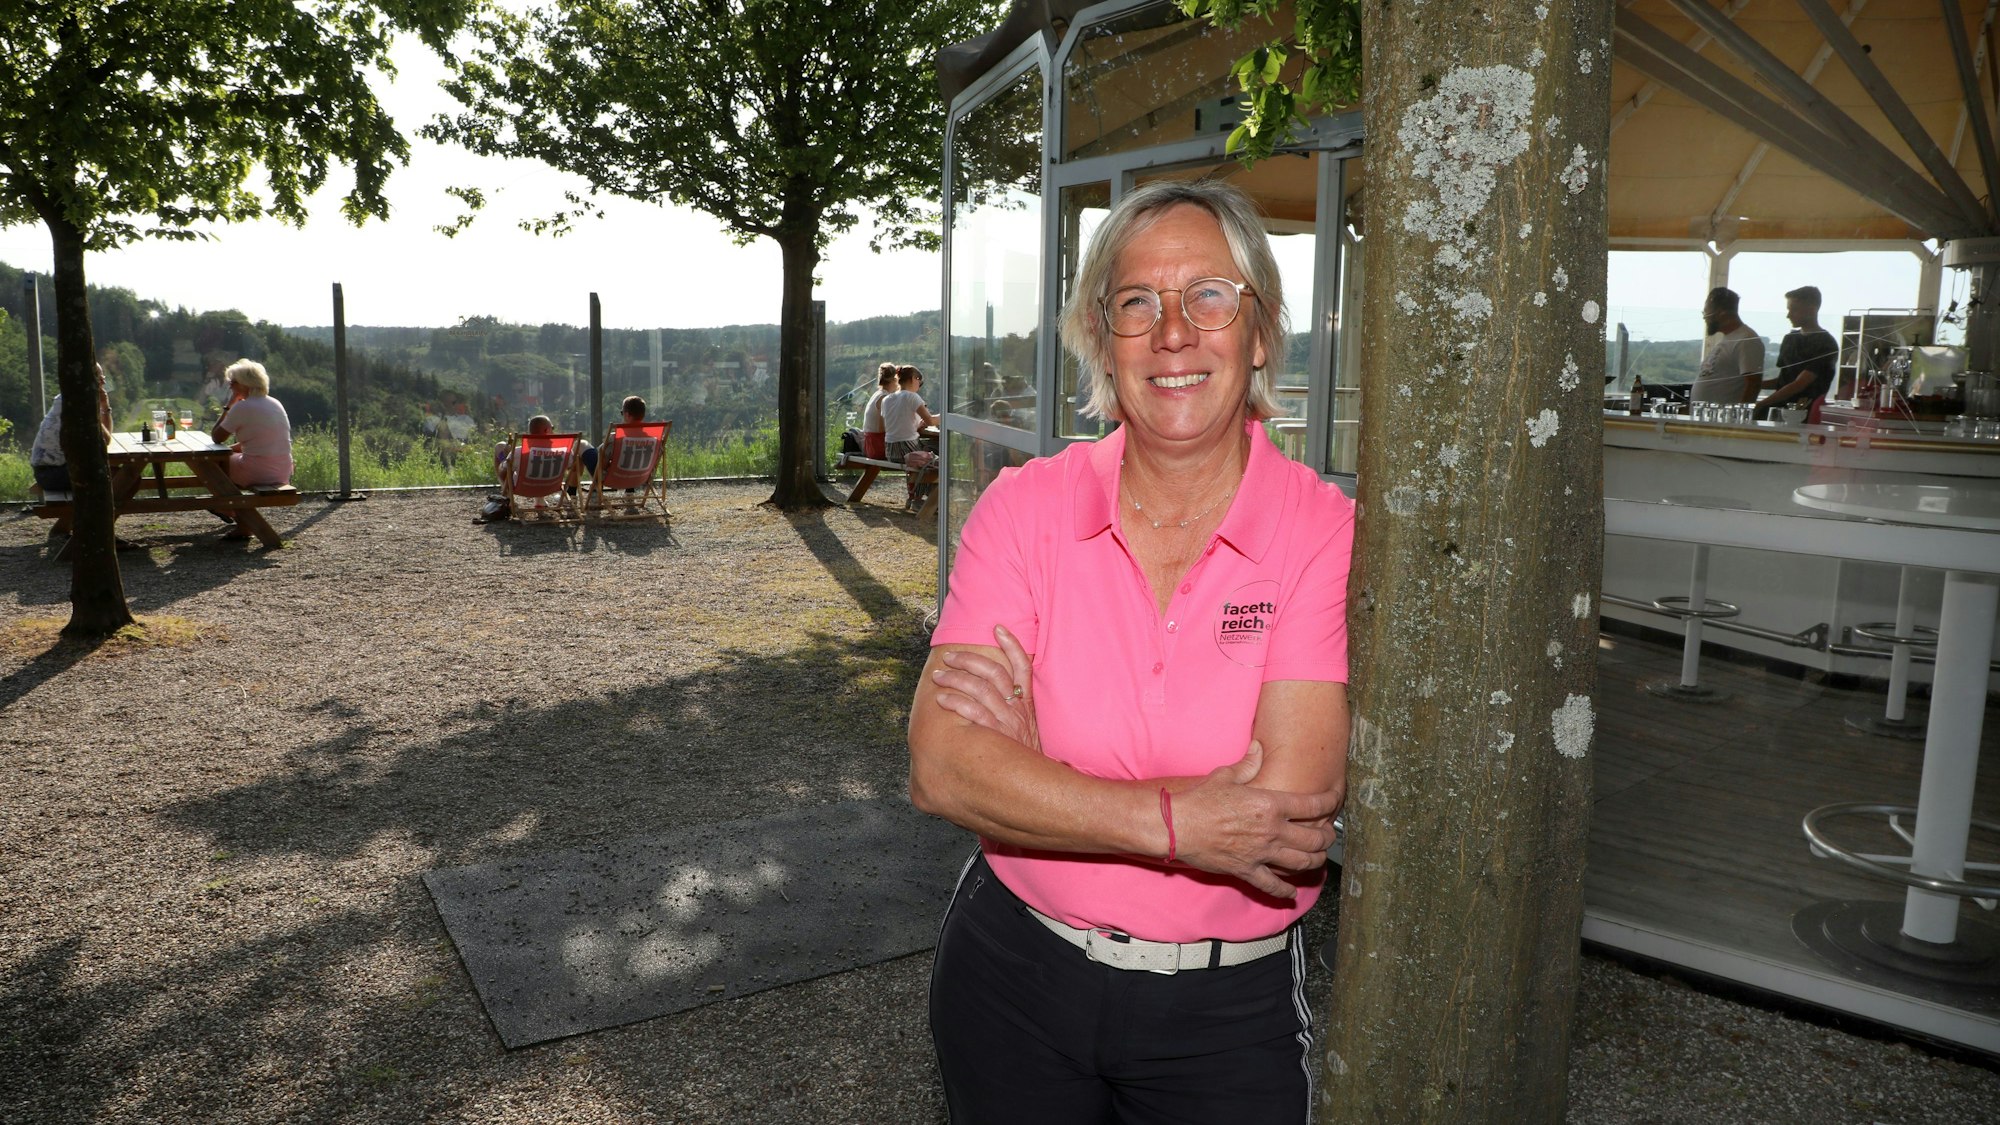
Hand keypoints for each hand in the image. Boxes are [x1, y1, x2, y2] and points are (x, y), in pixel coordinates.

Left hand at [929, 625, 1038, 753]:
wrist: (1036, 784)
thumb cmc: (1024, 757)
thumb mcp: (1027, 730)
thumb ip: (1015, 711)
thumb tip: (996, 695)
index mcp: (1026, 704)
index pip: (1023, 666)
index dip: (1012, 645)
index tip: (998, 628)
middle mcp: (1017, 708)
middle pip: (994, 672)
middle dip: (968, 660)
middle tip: (948, 657)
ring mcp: (1007, 721)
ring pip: (980, 688)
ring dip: (955, 679)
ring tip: (938, 677)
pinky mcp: (997, 736)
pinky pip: (975, 713)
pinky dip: (957, 702)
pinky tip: (942, 699)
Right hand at [1170, 740, 1342, 899]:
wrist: (1176, 826)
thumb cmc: (1199, 800)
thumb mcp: (1226, 776)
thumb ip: (1248, 764)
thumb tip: (1258, 748)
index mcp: (1270, 804)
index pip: (1313, 805)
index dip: (1331, 802)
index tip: (1336, 800)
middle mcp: (1271, 830)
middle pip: (1314, 838)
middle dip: (1328, 838)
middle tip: (1329, 836)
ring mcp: (1261, 853)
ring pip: (1301, 863)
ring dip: (1315, 861)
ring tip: (1318, 859)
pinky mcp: (1247, 870)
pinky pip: (1272, 885)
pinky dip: (1285, 891)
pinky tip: (1291, 893)